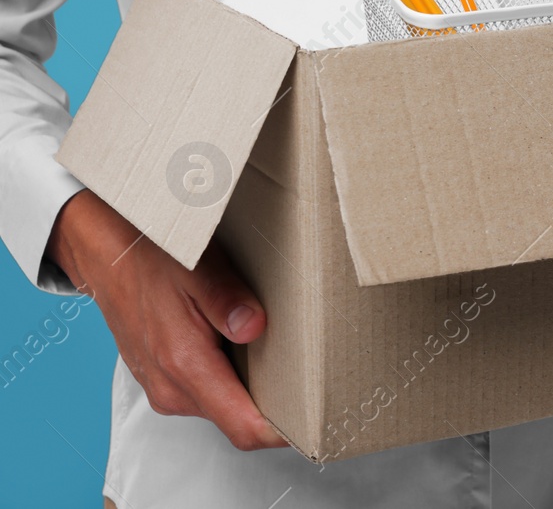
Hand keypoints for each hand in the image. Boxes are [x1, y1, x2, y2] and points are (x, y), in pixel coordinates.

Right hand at [46, 190, 285, 450]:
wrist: (105, 255)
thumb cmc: (151, 258)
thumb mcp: (196, 266)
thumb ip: (227, 299)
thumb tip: (256, 327)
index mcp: (185, 365)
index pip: (243, 426)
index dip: (281, 431)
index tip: (314, 418)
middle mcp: (172, 387)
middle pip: (238, 419)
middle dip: (274, 406)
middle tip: (311, 376)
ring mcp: (164, 386)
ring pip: (223, 405)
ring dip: (250, 389)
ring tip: (281, 354)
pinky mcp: (162, 378)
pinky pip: (206, 392)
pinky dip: (229, 377)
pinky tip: (243, 346)